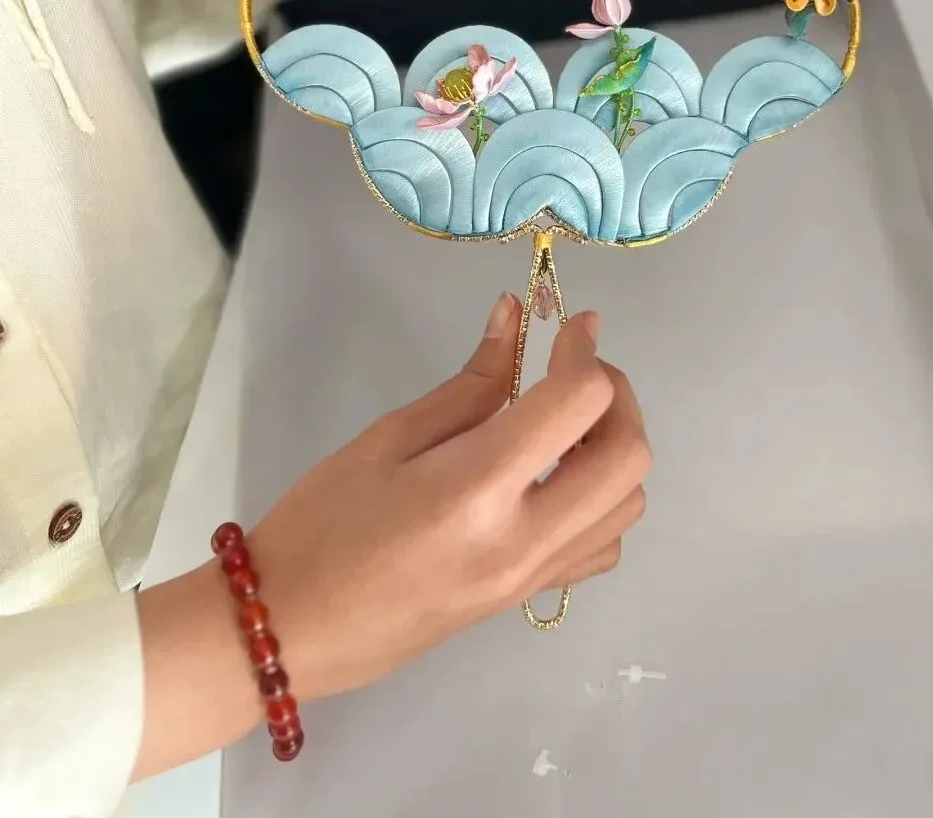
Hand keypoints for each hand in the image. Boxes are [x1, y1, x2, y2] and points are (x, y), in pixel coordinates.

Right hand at [135, 295, 648, 778]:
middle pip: (629, 457)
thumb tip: (515, 317)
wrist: (287, 630)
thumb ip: (469, 382)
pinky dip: (602, 501)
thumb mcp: (388, 438)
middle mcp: (522, 540)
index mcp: (478, 489)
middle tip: (572, 368)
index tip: (567, 325)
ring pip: (627, 505)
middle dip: (617, 395)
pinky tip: (556, 477)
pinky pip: (601, 547)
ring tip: (564, 421)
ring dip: (616, 447)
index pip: (577, 404)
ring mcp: (530, 579)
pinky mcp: (525, 600)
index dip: (583, 351)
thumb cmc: (320, 525)